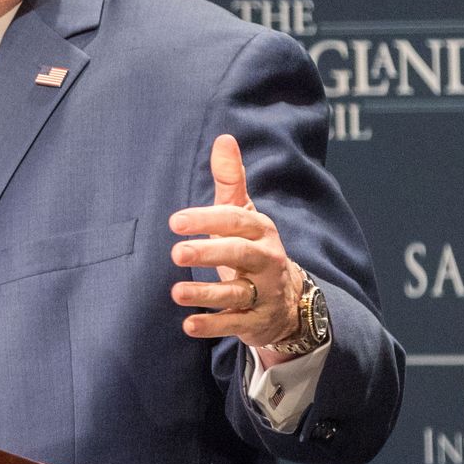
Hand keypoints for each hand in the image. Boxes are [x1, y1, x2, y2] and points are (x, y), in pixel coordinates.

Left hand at [168, 134, 303, 364]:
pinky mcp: (255, 321)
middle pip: (239, 254)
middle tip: (176, 252)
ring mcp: (262, 293)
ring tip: (176, 292)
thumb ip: (230, 181)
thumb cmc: (252, 247)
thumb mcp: (244, 214)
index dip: (207, 220)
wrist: (288, 300)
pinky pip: (233, 324)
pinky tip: (188, 325)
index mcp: (260, 231)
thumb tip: (223, 138)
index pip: (235, 221)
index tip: (175, 221)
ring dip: (205, 294)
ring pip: (236, 293)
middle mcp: (265, 260)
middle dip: (209, 253)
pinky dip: (212, 325)